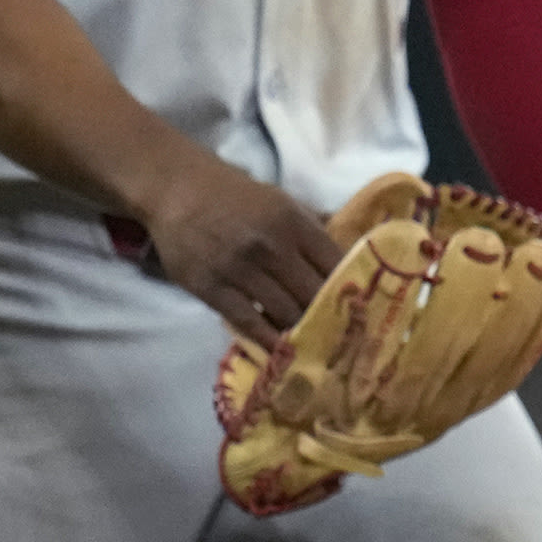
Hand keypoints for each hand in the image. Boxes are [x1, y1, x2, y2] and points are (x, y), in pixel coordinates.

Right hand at [138, 158, 342, 348]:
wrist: (180, 191)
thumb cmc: (237, 197)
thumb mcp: (282, 201)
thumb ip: (312, 227)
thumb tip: (349, 249)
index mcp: (293, 222)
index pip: (334, 263)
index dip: (350, 287)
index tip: (360, 305)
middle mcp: (271, 247)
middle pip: (312, 293)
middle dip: (329, 314)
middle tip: (341, 333)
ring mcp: (240, 270)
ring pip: (284, 312)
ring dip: (301, 330)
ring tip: (315, 344)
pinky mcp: (212, 289)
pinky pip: (248, 322)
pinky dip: (268, 339)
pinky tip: (281, 351)